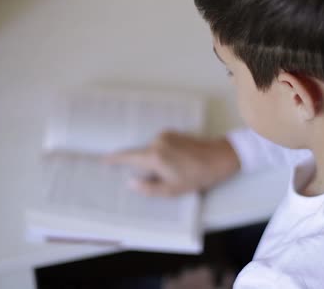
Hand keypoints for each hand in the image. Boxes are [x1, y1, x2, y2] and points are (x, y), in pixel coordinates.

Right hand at [104, 132, 239, 196]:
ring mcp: (166, 135)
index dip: (115, 159)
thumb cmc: (197, 176)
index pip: (128, 157)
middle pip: (141, 155)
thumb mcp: (172, 190)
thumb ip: (148, 188)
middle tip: (157, 179)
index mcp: (154, 156)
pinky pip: (161, 146)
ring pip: (152, 151)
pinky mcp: (174, 133)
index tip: (103, 160)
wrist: (220, 157)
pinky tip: (177, 164)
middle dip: (144, 168)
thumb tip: (131, 183)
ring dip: (156, 162)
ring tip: (174, 173)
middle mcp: (157, 141)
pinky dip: (163, 155)